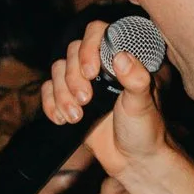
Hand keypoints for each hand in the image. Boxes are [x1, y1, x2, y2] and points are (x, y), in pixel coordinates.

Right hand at [37, 23, 166, 184]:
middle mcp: (101, 66)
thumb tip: (121, 57)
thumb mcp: (143, 104)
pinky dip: (50, 104)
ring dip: (61, 94)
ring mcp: (84, 83)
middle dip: (73, 78)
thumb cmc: (145, 130)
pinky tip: (63, 120)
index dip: (88, 48)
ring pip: (57, 71)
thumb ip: (136, 79)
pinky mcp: (70, 100)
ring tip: (76, 116)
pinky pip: (48, 90)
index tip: (91, 72)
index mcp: (122, 59)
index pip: (97, 33)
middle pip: (72, 52)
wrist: (133, 161)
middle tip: (86, 100)